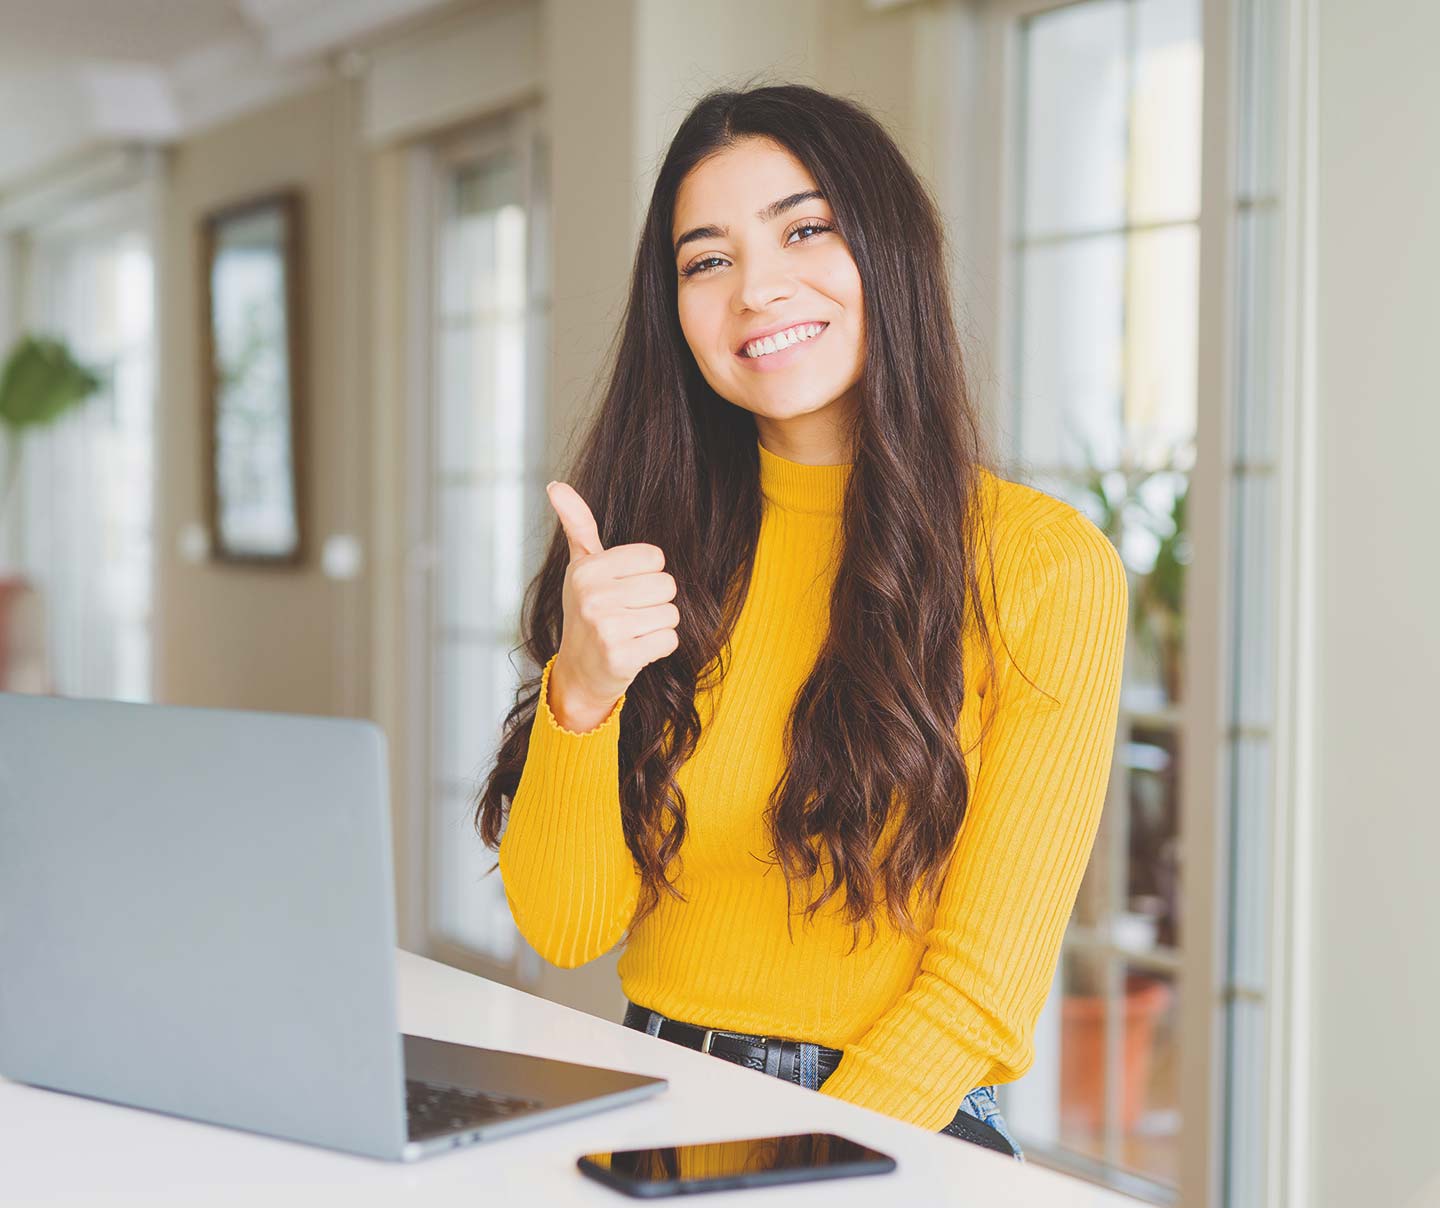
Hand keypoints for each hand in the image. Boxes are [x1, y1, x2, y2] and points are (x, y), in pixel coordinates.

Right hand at [544, 481, 678, 730]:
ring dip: (658, 625)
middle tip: (630, 614)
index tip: (624, 589)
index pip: (655, 557)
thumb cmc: (588, 612)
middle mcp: (593, 596)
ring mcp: (606, 628)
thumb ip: (577, 525)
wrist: (579, 671)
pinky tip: (636, 650)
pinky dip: (659, 647)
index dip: (647, 574)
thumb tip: (556, 485)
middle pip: (667, 585)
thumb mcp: (581, 566)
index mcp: (587, 570)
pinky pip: (670, 640)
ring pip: (672, 614)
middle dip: (656, 602)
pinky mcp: (621, 657)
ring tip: (632, 632)